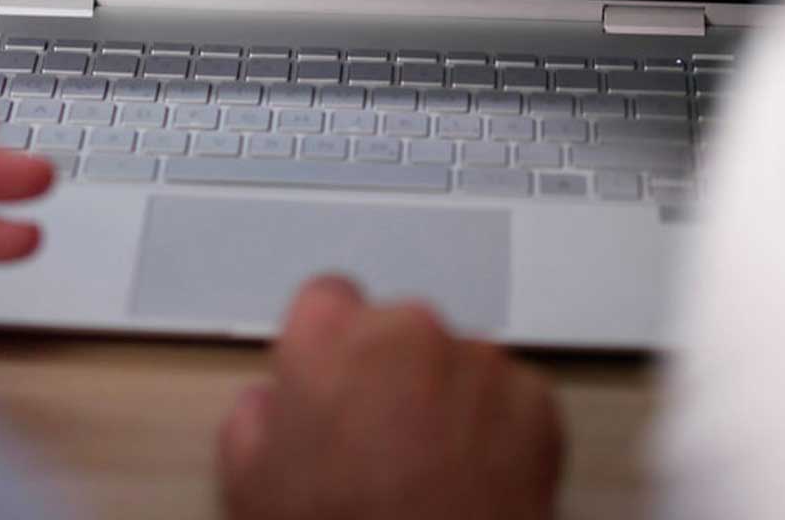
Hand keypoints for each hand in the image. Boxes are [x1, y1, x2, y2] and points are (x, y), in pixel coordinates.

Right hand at [219, 277, 561, 519]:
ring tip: (431, 473)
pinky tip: (473, 481)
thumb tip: (268, 405)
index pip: (327, 299)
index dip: (330, 345)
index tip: (336, 379)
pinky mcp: (533, 399)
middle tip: (383, 443)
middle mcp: (407, 330)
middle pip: (398, 330)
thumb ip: (252, 420)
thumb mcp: (250, 486)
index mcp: (328, 337)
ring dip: (446, 401)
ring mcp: (478, 361)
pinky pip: (510, 401)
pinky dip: (497, 432)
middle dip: (392, 373)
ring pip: (458, 364)